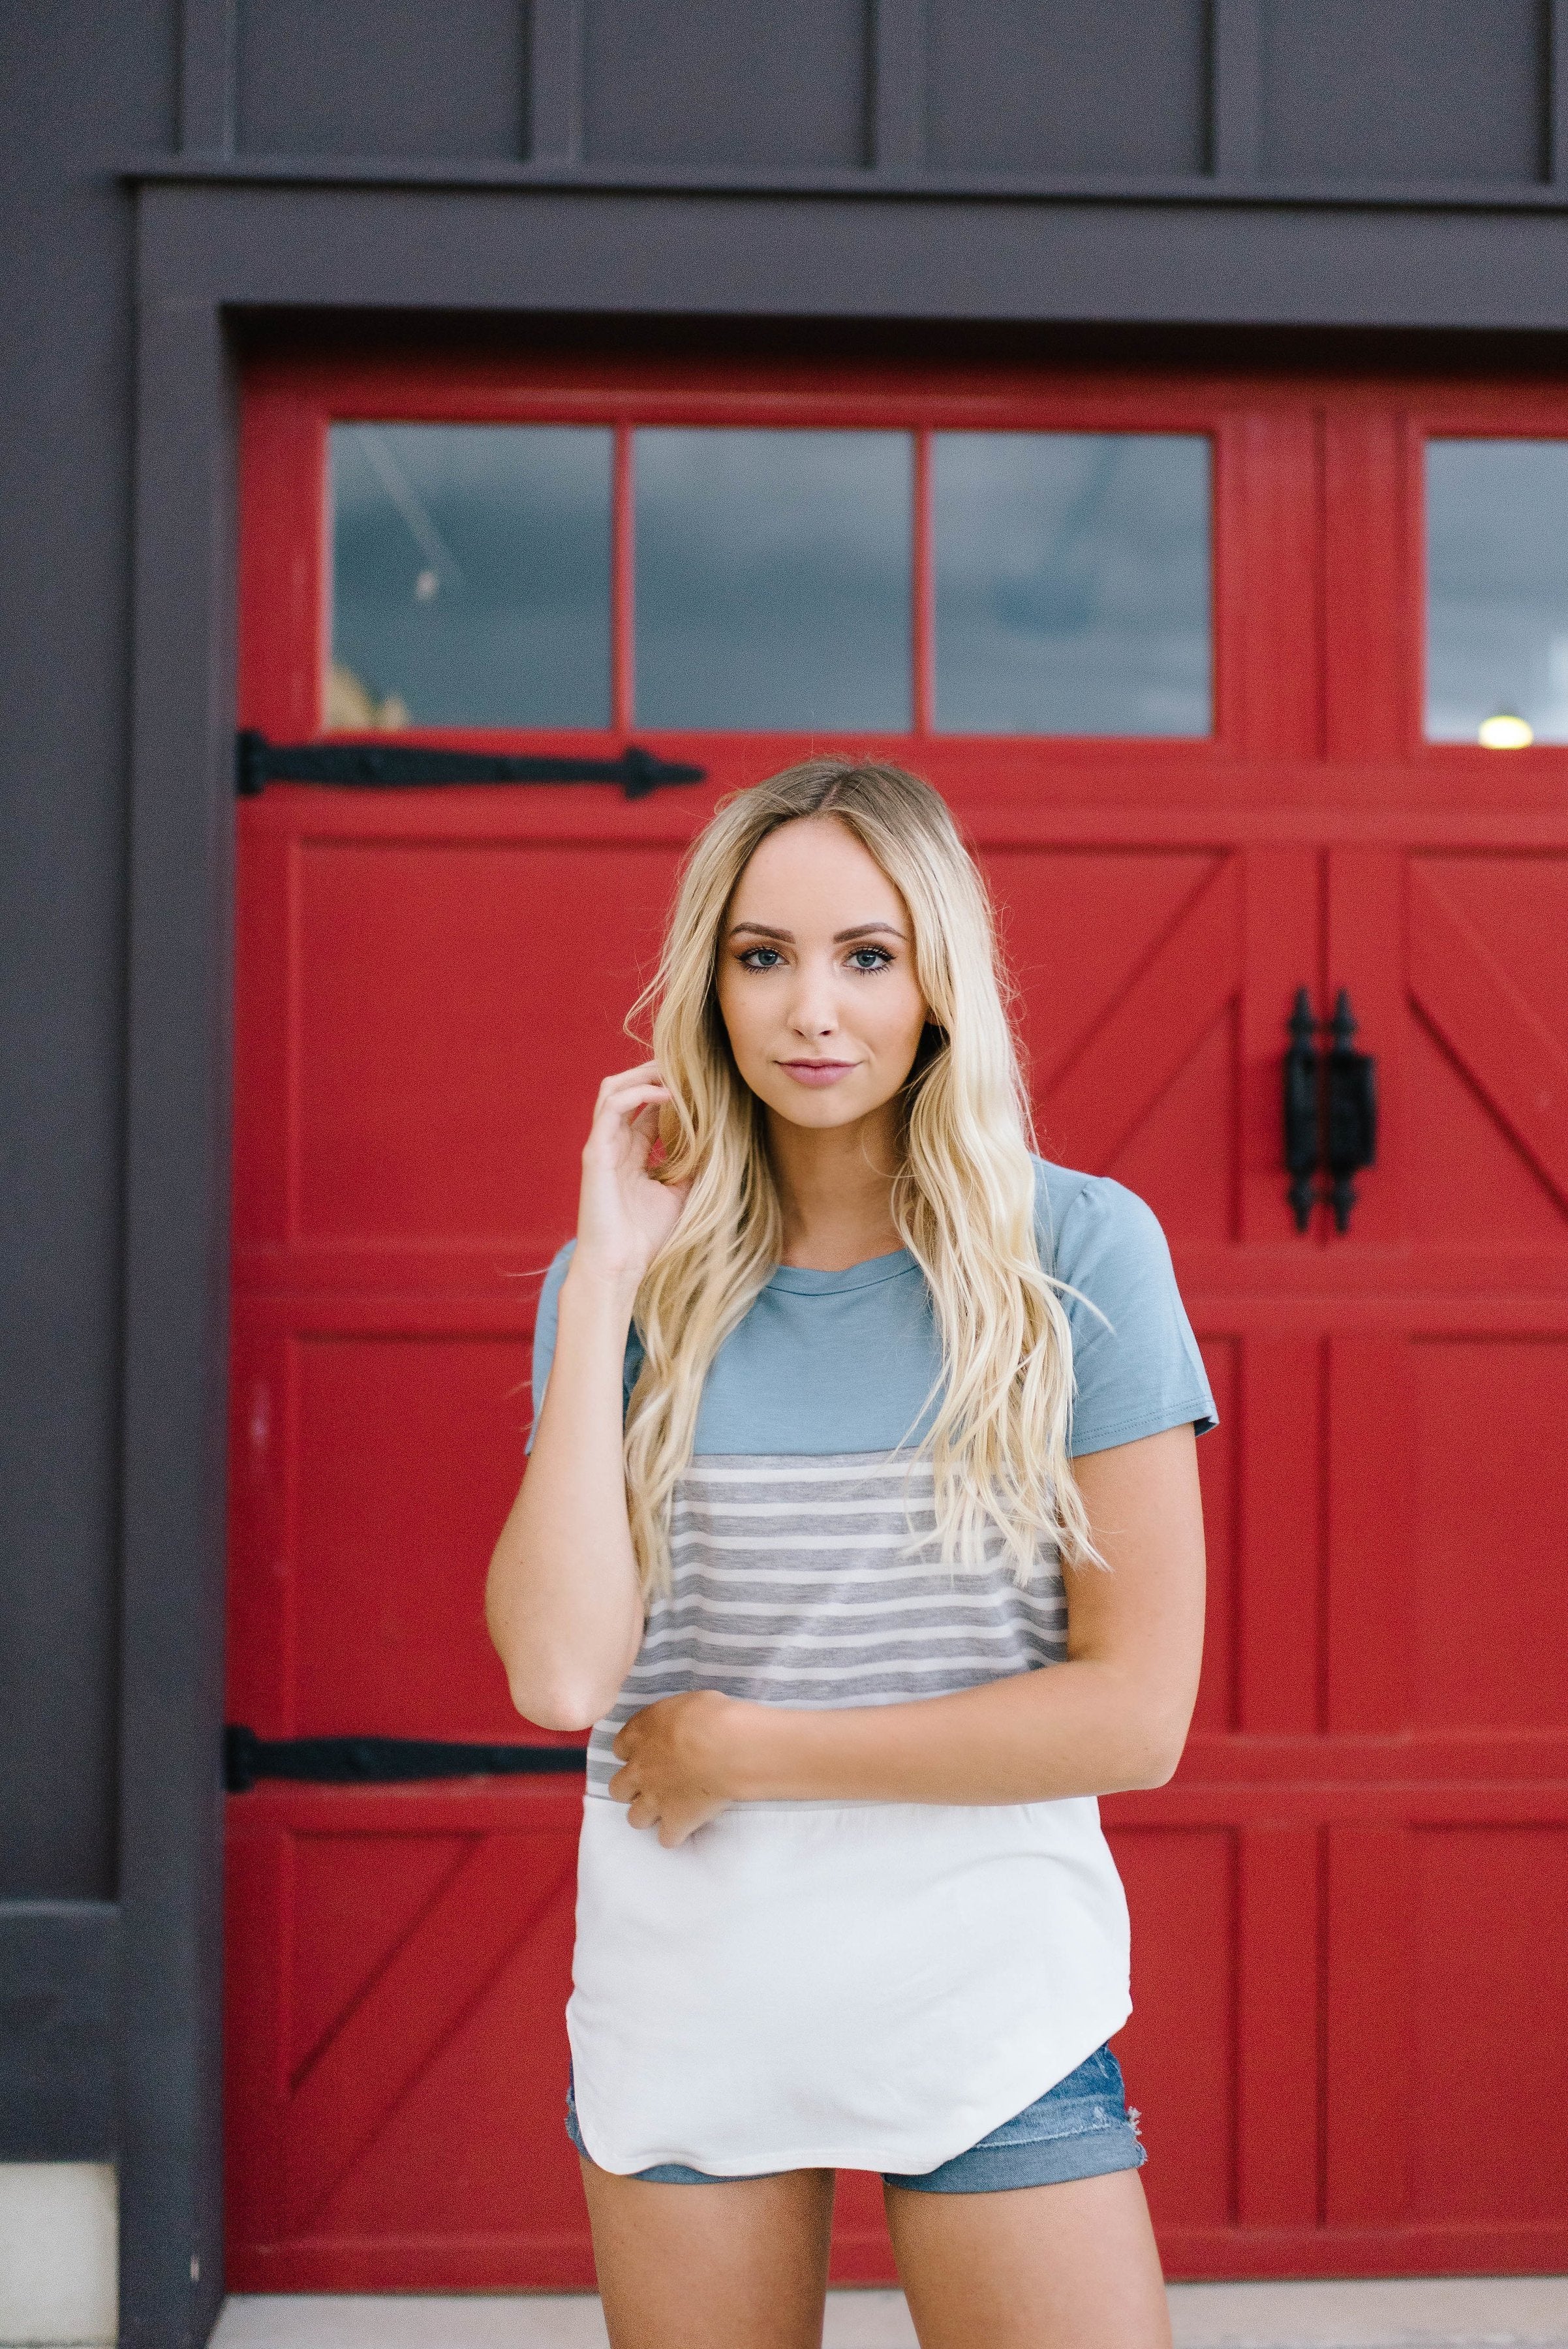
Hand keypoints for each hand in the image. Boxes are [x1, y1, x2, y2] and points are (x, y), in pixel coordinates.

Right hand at [573, 1060, 689, 1291]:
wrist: (620, 1266)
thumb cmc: (647, 1237)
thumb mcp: (680, 1193)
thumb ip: (692, 1167)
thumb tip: (720, 1146)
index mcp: (630, 1152)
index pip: (645, 1107)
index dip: (669, 1090)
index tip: (700, 1083)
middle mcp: (614, 1143)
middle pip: (626, 1088)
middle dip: (654, 1072)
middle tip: (686, 1066)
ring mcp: (602, 1146)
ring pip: (613, 1089)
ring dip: (643, 1074)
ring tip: (673, 1071)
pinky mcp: (596, 1153)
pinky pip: (611, 1108)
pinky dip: (638, 1094)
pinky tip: (667, 1096)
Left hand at [609, 1690, 740, 1846]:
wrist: (726, 1747)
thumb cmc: (712, 1716)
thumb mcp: (688, 1702)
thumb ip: (675, 1719)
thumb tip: (684, 1722)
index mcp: (640, 1734)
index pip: (621, 1748)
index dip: (634, 1752)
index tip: (649, 1752)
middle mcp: (639, 1769)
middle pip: (618, 1789)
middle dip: (632, 1789)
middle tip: (654, 1784)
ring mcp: (654, 1798)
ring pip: (635, 1818)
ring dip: (648, 1815)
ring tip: (668, 1809)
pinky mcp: (675, 1821)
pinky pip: (667, 1838)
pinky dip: (676, 1834)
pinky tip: (688, 1825)